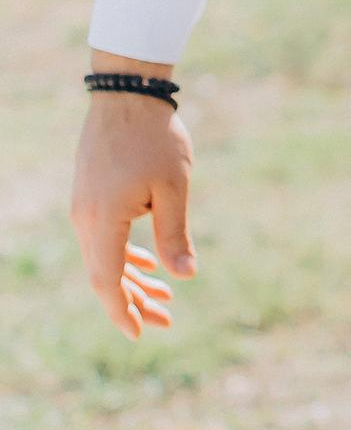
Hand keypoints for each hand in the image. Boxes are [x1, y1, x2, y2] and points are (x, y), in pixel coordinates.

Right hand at [70, 65, 197, 339]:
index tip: (141, 335)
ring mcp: (85, 207)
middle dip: (134, 302)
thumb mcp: (174, 187)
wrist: (127, 94)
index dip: (122, 311)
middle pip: (104, 274)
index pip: (106, 280)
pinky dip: (125, 255)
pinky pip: (104, 238)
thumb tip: (186, 276)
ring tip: (164, 299)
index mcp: (102, 219)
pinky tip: (149, 265)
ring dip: (132, 280)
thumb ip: (175, 234)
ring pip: (104, 257)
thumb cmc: (155, 138)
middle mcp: (85, 218)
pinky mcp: (91, 196)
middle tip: (167, 322)